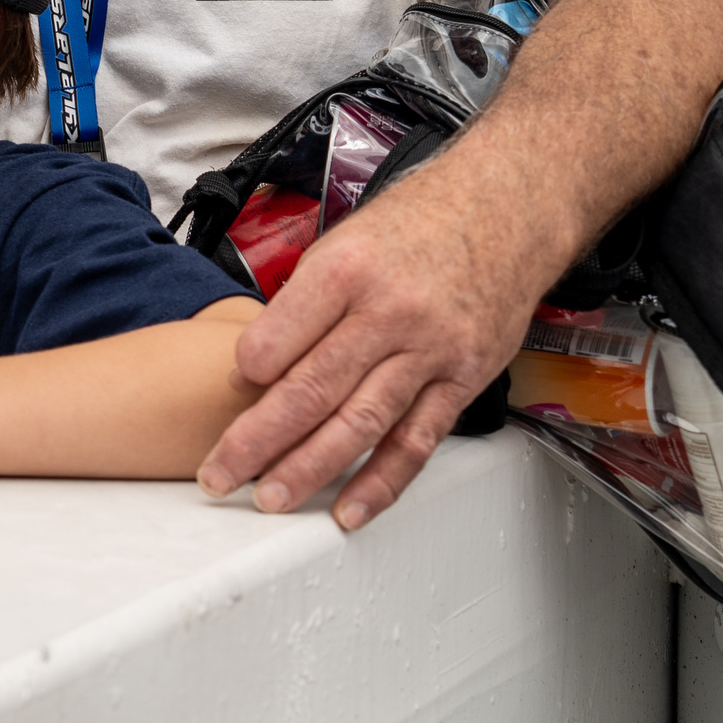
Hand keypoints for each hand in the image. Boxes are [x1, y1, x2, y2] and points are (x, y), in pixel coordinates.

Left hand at [197, 153, 539, 529]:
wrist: (503, 211)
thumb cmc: (414, 225)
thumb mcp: (343, 242)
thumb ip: (303, 303)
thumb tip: (255, 366)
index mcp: (345, 271)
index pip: (281, 335)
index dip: (245, 372)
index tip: (221, 397)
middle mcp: (388, 313)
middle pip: (312, 389)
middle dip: (258, 439)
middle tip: (219, 476)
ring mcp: (430, 351)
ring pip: (360, 423)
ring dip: (310, 469)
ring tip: (269, 500)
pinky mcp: (462, 380)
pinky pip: (416, 441)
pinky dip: (381, 483)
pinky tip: (349, 511)